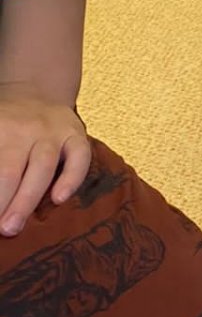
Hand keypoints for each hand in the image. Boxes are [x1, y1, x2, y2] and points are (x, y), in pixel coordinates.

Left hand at [0, 88, 90, 237]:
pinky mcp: (76, 134)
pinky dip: (71, 178)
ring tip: (13, 227)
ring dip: (26, 200)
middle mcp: (24, 128)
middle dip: (2, 203)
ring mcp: (53, 130)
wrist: (35, 90)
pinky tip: (59, 199)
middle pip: (10, 170)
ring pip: (42, 166)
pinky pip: (79, 156)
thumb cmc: (5, 125)